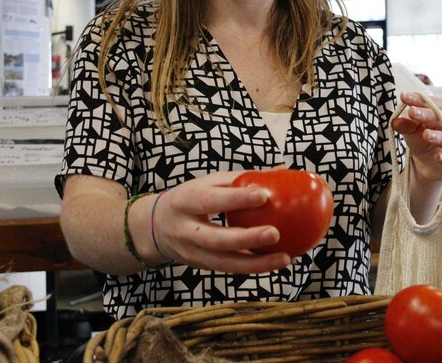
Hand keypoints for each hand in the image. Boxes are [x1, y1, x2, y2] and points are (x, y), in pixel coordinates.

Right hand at [149, 171, 293, 273]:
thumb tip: (280, 172)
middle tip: (275, 234)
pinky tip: (280, 261)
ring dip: (258, 264)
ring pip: (225, 264)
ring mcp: (193, 253)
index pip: (210, 201)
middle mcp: (187, 230)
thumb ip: (239, 179)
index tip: (263, 195)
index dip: (236, 199)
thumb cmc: (191, 198)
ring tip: (286, 258)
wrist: (155, 227)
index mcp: (186, 201)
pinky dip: (256, 267)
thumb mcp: (206, 183)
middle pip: (216, 239)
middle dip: (247, 239)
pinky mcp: (202, 267)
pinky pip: (231, 269)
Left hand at [390, 92, 441, 181]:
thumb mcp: (411, 130)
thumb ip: (406, 124)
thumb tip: (396, 121)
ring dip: (439, 136)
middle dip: (429, 114)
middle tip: (412, 112)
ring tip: (426, 134)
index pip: (438, 104)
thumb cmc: (422, 141)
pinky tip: (438, 157)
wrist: (424, 164)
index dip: (422, 100)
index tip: (405, 97)